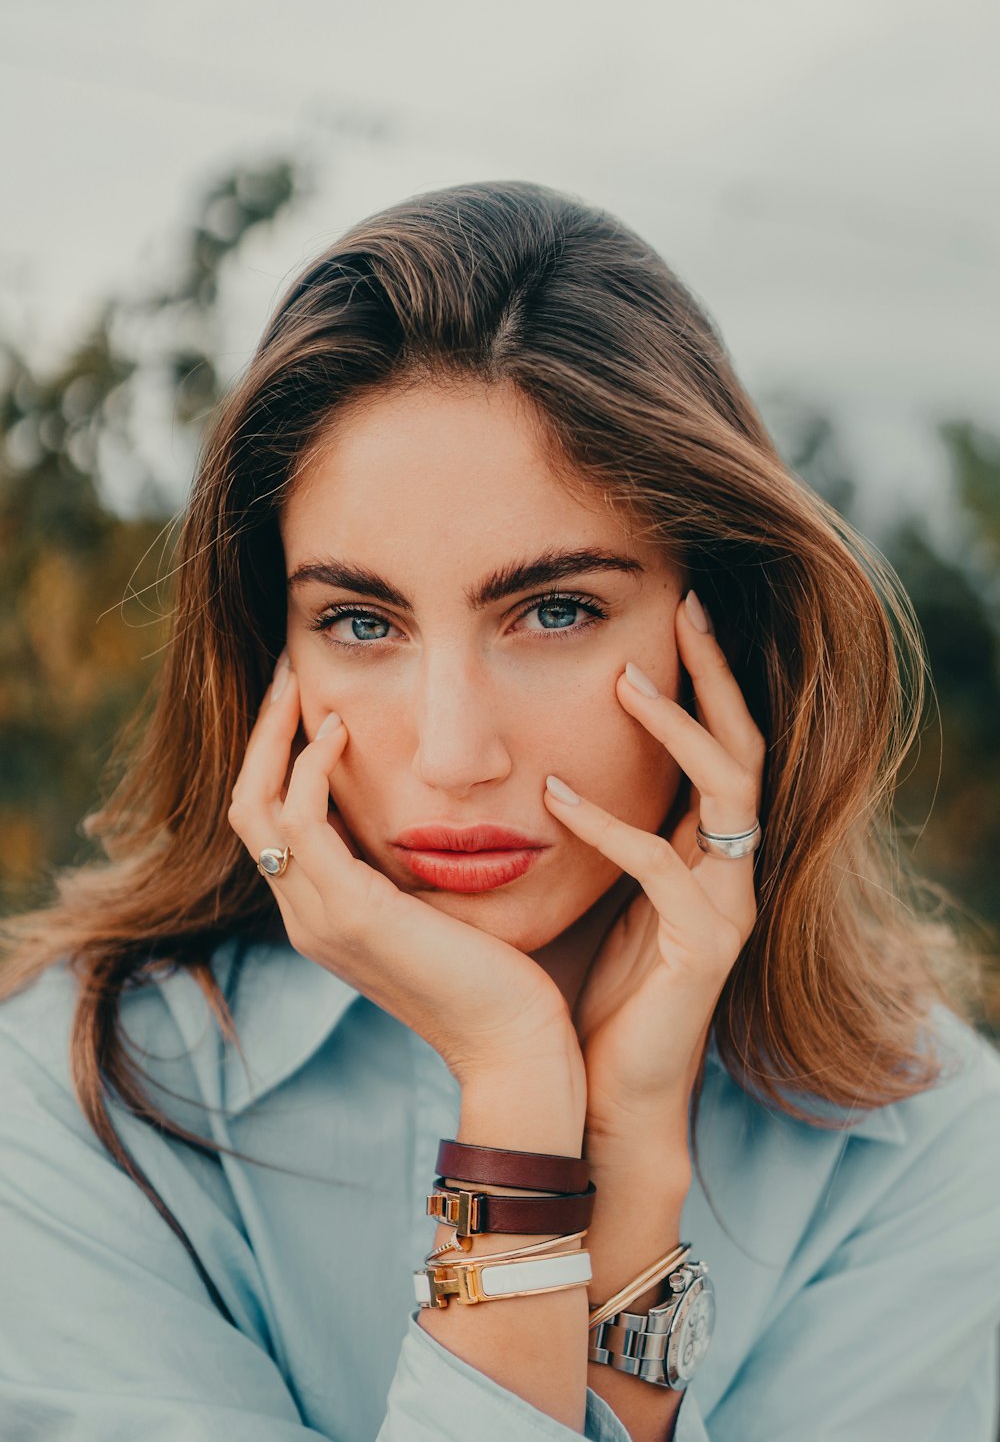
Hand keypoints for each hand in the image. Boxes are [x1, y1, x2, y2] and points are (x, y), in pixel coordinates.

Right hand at [228, 658, 583, 1101]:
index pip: (270, 822)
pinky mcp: (351, 914)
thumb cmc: (498, 976)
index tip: (305, 697)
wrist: (516, 1046)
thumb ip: (410, 867)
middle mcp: (306, 917)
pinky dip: (311, 768)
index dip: (276, 756)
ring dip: (273, 735)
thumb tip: (417, 810)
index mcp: (323, 915)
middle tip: (288, 671)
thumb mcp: (438, 909)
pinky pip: (303, 822)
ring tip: (301, 681)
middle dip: (261, 734)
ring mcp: (320, 919)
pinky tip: (340, 730)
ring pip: (257, 806)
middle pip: (245, 805)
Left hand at [543, 591, 764, 1160]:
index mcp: (704, 854)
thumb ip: (592, 829)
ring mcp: (727, 906)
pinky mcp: (704, 946)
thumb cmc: (589, 993)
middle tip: (686, 609)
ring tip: (627, 679)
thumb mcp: (594, 891)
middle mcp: (730, 870)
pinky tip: (554, 794)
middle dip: (718, 675)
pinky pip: (660, 865)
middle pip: (747, 747)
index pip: (722, 745)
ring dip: (677, 729)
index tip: (674, 614)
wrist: (603, 1093)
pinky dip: (607, 824)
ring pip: (728, 789)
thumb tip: (534, 756)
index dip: (706, 680)